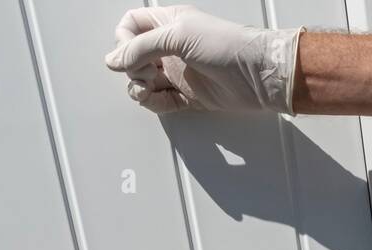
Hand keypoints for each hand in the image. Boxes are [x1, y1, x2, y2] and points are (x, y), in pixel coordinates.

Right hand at [104, 5, 302, 114]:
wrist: (259, 75)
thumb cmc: (228, 46)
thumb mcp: (178, 35)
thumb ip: (141, 47)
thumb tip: (112, 60)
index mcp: (168, 23)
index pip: (130, 26)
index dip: (123, 40)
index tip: (129, 53)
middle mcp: (171, 47)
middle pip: (133, 57)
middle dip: (131, 67)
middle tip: (145, 73)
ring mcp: (178, 72)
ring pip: (144, 82)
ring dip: (139, 88)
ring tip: (148, 90)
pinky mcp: (188, 95)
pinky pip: (161, 101)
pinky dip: (154, 103)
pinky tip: (157, 100)